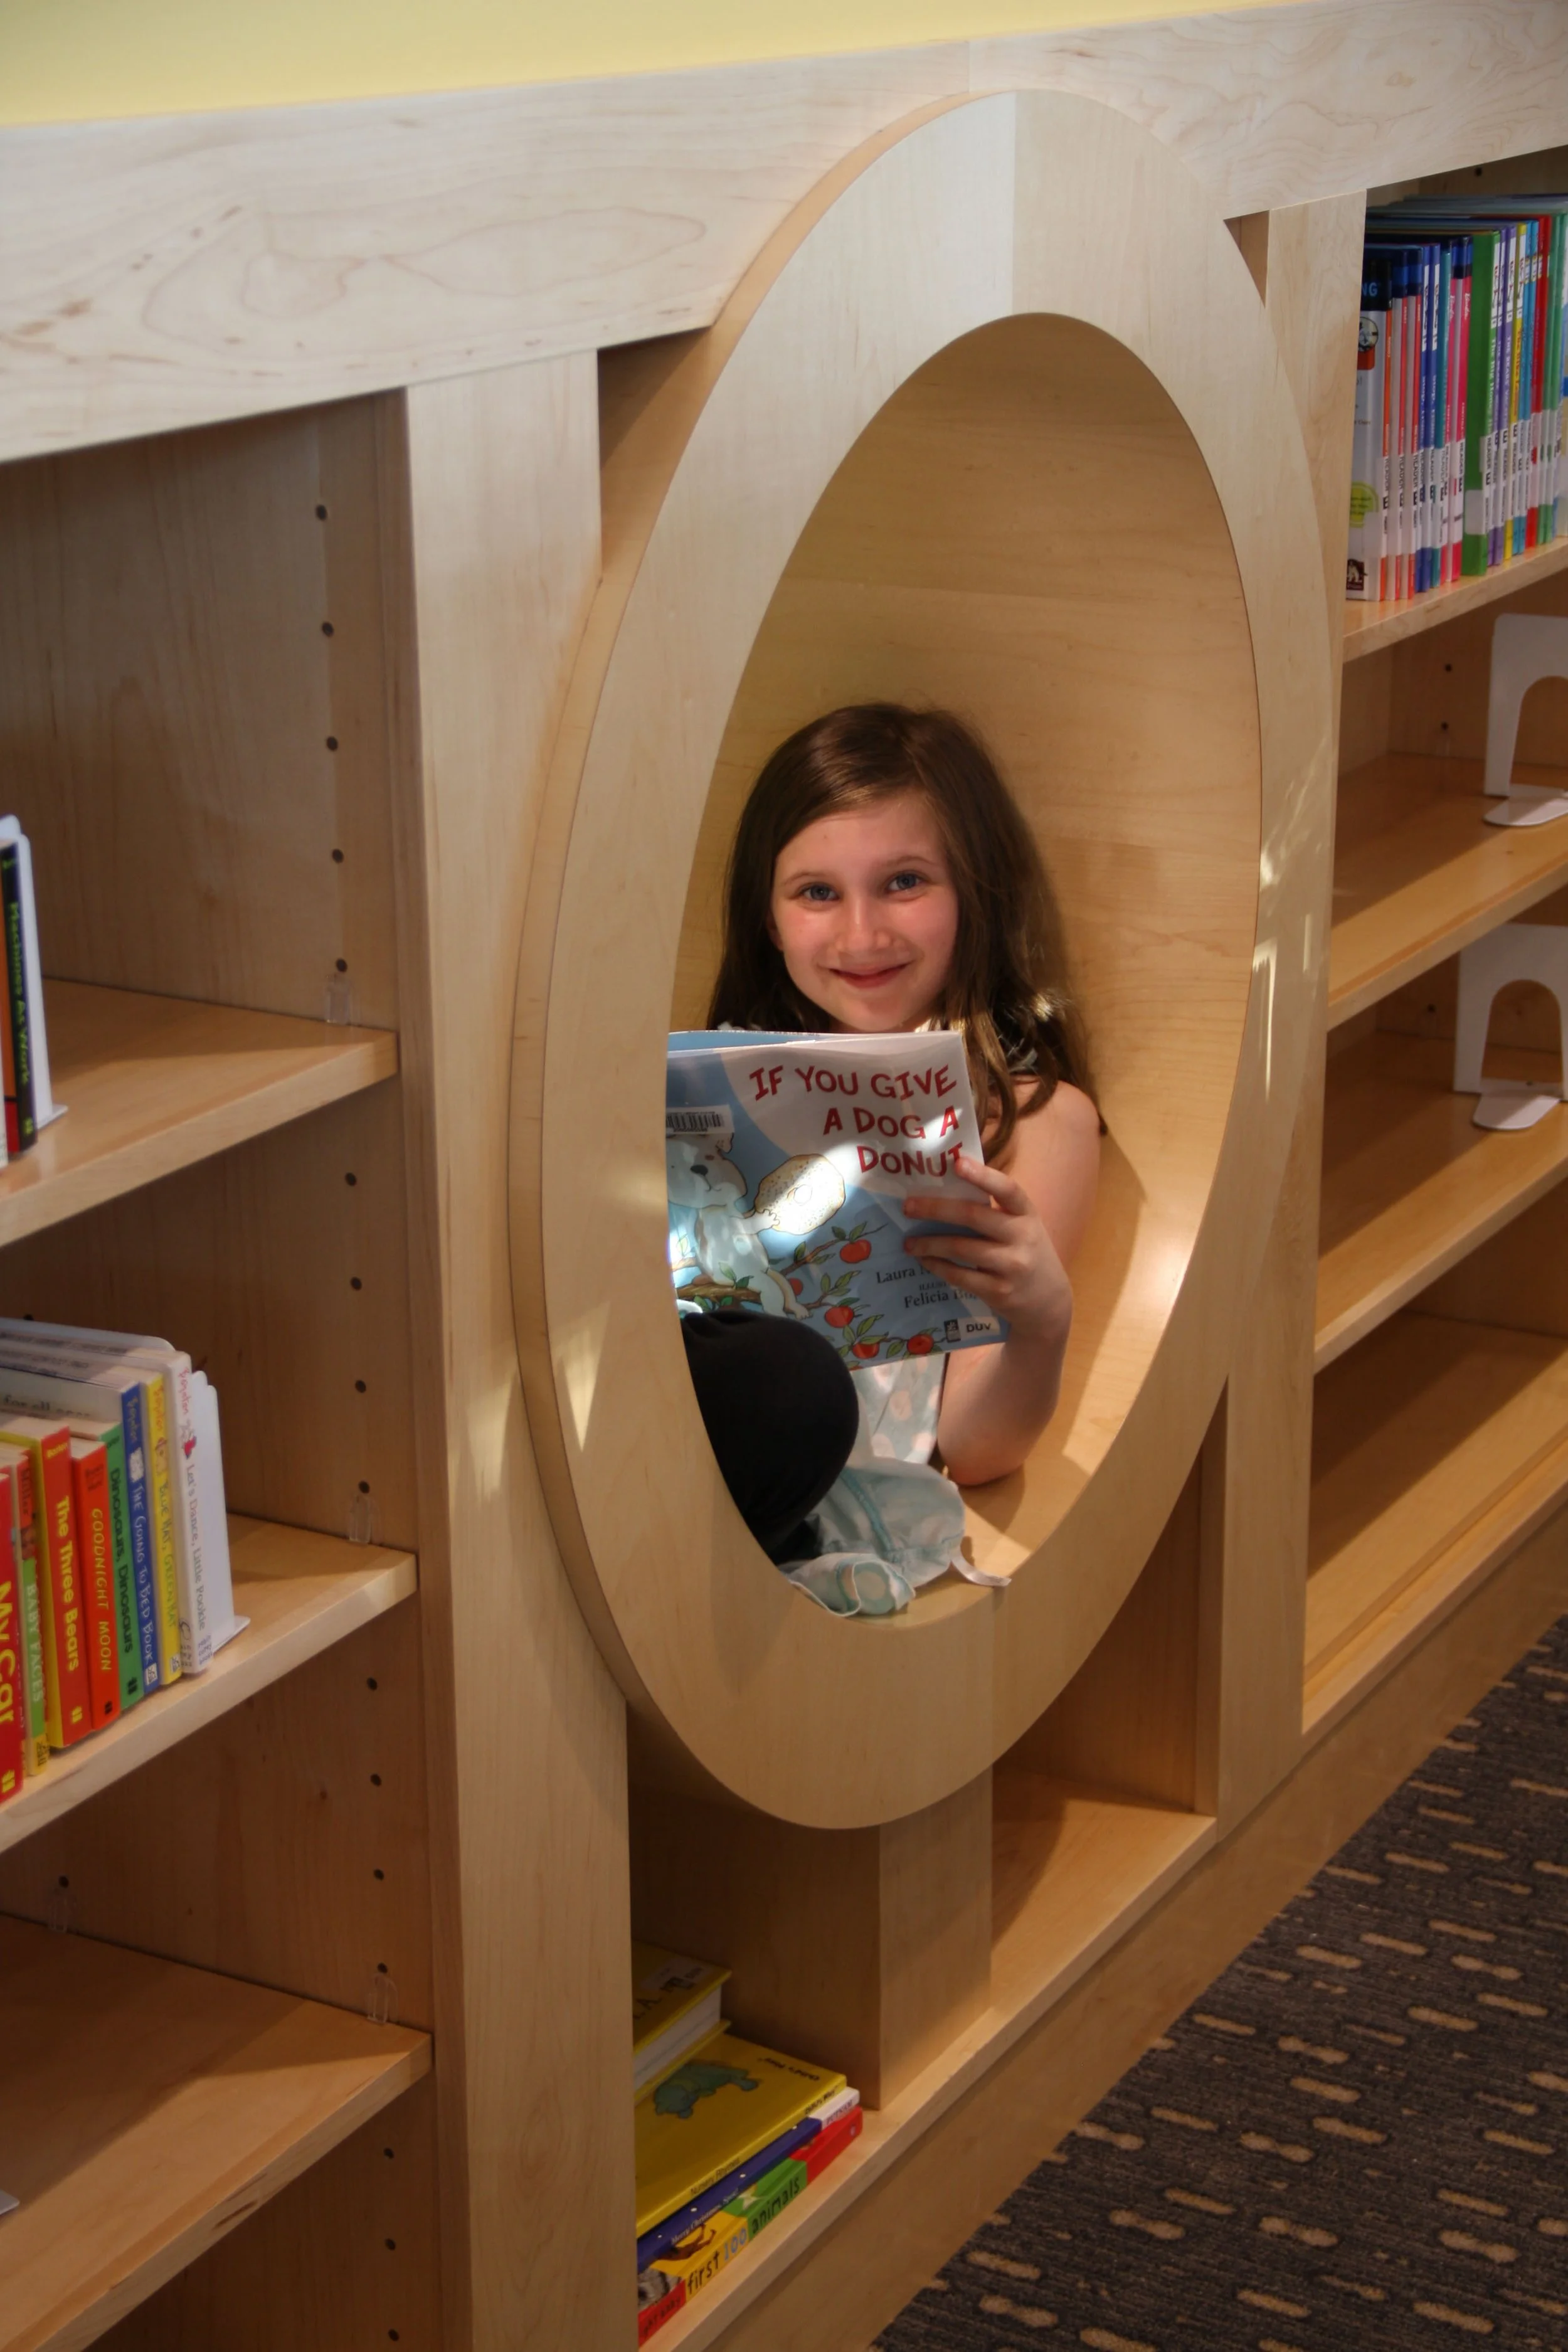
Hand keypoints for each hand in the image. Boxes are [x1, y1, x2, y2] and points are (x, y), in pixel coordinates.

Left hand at [902, 1152, 1071, 1347]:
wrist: (1048, 1302)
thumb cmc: (1026, 1253)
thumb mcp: (1021, 1227)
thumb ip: (995, 1211)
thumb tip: (945, 1190)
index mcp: (1027, 1214)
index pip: (1008, 1189)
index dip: (983, 1175)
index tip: (957, 1163)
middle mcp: (1022, 1236)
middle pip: (974, 1215)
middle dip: (936, 1208)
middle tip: (908, 1206)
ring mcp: (1012, 1265)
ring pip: (961, 1247)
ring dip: (929, 1244)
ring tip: (909, 1242)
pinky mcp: (999, 1291)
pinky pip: (960, 1275)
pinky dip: (938, 1266)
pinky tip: (925, 1261)